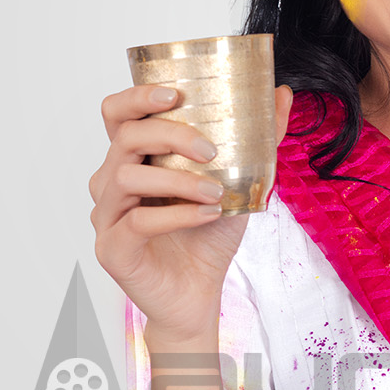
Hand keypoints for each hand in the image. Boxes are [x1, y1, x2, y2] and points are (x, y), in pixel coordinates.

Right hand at [89, 82, 294, 331]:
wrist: (198, 296)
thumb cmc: (208, 238)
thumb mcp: (240, 183)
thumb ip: (258, 140)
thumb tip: (282, 94)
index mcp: (134, 159)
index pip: (117, 113)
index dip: (138, 96)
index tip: (175, 94)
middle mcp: (112, 182)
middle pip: (125, 137)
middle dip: (170, 135)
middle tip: (211, 150)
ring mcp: (107, 215)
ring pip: (126, 177)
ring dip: (178, 180)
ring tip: (216, 192)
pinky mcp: (112, 249)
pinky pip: (137, 223)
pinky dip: (177, 215)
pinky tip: (208, 215)